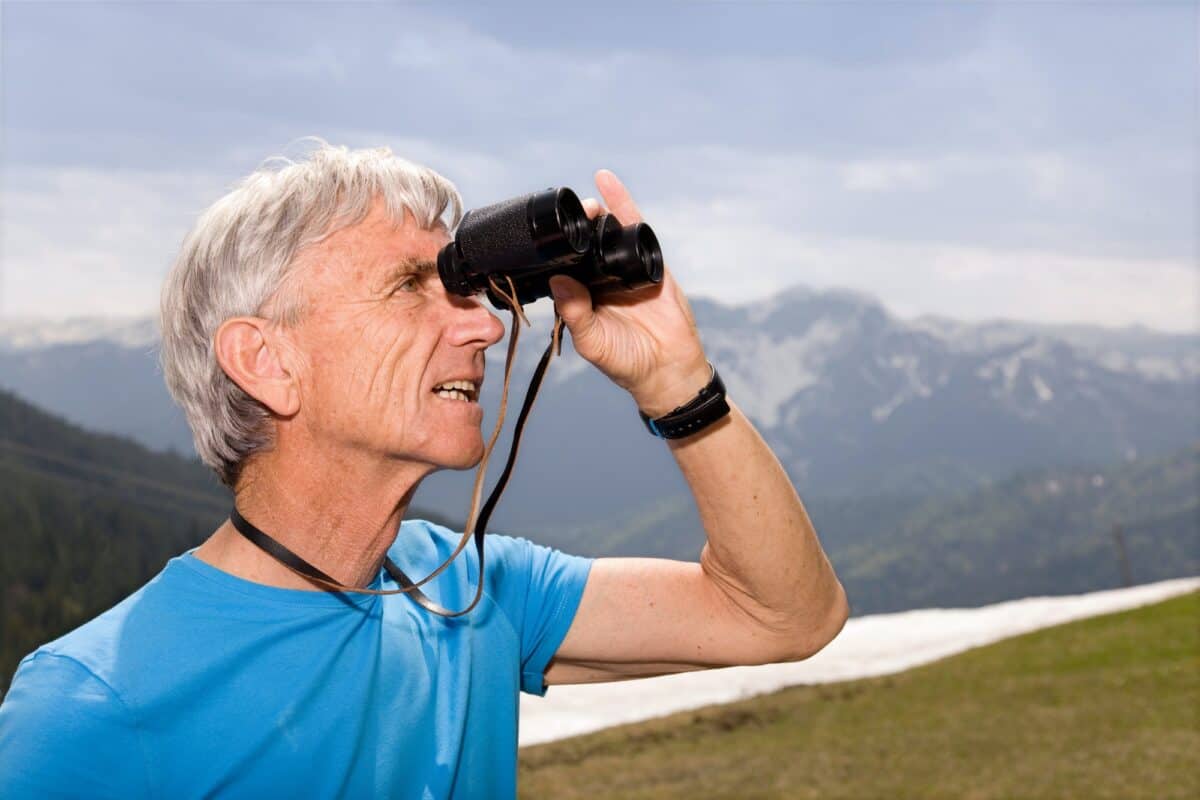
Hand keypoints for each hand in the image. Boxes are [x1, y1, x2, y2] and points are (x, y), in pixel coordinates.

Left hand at [548, 169, 709, 417]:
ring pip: (604, 232)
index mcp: (579, 297)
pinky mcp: (648, 260)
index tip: (537, 235)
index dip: (549, 249)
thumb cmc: (625, 361)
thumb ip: (574, 313)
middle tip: (561, 212)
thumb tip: (557, 280)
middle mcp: (598, 279)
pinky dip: (621, 203)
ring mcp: (622, 267)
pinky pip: (633, 227)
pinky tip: (607, 182)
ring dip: (593, 213)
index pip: (560, 265)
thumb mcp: (593, 342)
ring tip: (583, 200)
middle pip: (580, 244)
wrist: (668, 368)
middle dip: (571, 226)